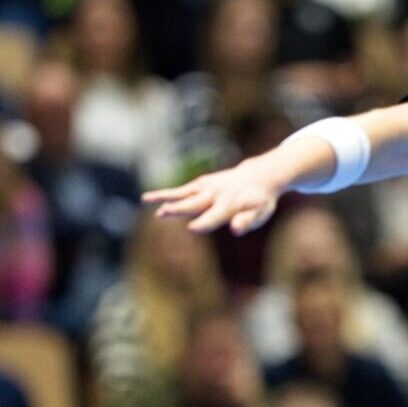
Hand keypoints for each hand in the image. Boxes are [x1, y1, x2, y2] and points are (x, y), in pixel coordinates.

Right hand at [145, 156, 282, 235]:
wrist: (259, 176)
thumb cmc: (260, 201)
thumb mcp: (261, 213)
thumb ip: (248, 221)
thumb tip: (236, 230)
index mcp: (231, 205)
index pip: (215, 216)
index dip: (204, 222)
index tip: (192, 227)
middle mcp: (216, 194)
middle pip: (195, 203)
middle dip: (179, 209)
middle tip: (162, 213)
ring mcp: (207, 187)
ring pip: (183, 194)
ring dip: (166, 197)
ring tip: (146, 200)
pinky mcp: (201, 183)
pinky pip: (181, 190)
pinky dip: (165, 193)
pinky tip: (148, 198)